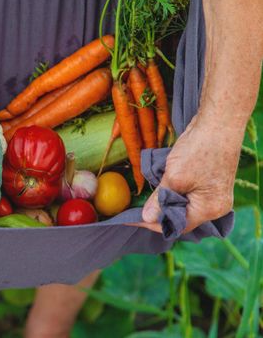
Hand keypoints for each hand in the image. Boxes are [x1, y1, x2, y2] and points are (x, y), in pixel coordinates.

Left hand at [134, 115, 239, 233]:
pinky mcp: (209, 182)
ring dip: (165, 203)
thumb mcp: (174, 178)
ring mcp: (213, 193)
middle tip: (136, 212)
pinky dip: (173, 193)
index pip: (177, 226)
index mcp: (209, 209)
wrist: (218, 123)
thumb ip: (160, 200)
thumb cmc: (200, 150)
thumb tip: (147, 217)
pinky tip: (160, 189)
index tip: (132, 219)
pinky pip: (188, 194)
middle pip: (181, 218)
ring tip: (145, 202)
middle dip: (159, 214)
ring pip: (184, 206)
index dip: (153, 224)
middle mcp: (215, 206)